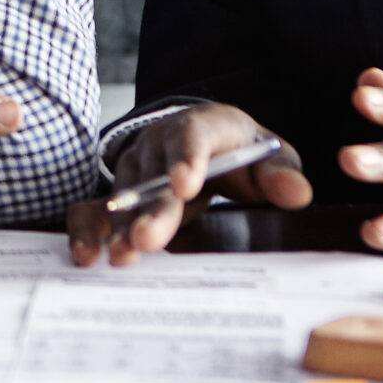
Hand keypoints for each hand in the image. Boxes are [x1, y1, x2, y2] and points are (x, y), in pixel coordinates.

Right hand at [66, 103, 310, 267]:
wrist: (207, 139)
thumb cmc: (243, 152)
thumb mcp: (270, 157)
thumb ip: (281, 175)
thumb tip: (297, 194)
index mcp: (202, 125)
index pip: (193, 136)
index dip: (187, 159)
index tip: (186, 185)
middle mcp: (160, 142)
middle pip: (154, 175)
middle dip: (151, 209)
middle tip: (147, 239)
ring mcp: (136, 165)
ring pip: (124, 194)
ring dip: (120, 226)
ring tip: (121, 256)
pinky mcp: (120, 189)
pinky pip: (96, 205)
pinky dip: (88, 228)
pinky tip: (86, 255)